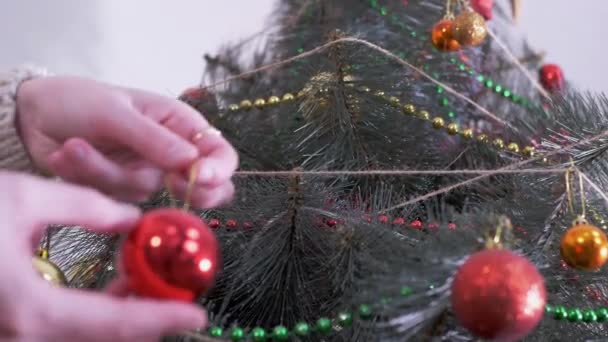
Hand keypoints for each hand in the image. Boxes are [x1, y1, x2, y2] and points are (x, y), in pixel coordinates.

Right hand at [0, 172, 205, 340]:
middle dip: (149, 318)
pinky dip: (97, 318)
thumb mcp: (24, 198)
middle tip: (180, 294)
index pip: (117, 322)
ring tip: (149, 280)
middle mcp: (25, 335)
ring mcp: (15, 336)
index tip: (197, 315)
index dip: (163, 318)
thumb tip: (130, 218)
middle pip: (107, 339)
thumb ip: (86, 208)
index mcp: (34, 308)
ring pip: (87, 339)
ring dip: (125, 317)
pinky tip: (115, 288)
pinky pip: (64, 332)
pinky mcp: (11, 327)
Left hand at [16, 76, 237, 207]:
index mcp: (179, 124)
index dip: (218, 169)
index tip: (199, 178)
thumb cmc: (81, 100)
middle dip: (190, 192)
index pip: (218, 152)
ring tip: (74, 147)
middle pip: (203, 187)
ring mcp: (145, 172)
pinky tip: (66, 155)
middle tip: (172, 185)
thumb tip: (192, 163)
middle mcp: (169, 152)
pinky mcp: (119, 189)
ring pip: (143, 191)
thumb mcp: (117, 113)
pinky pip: (113, 196)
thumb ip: (154, 140)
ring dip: (105, 172)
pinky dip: (87, 177)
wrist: (34, 115)